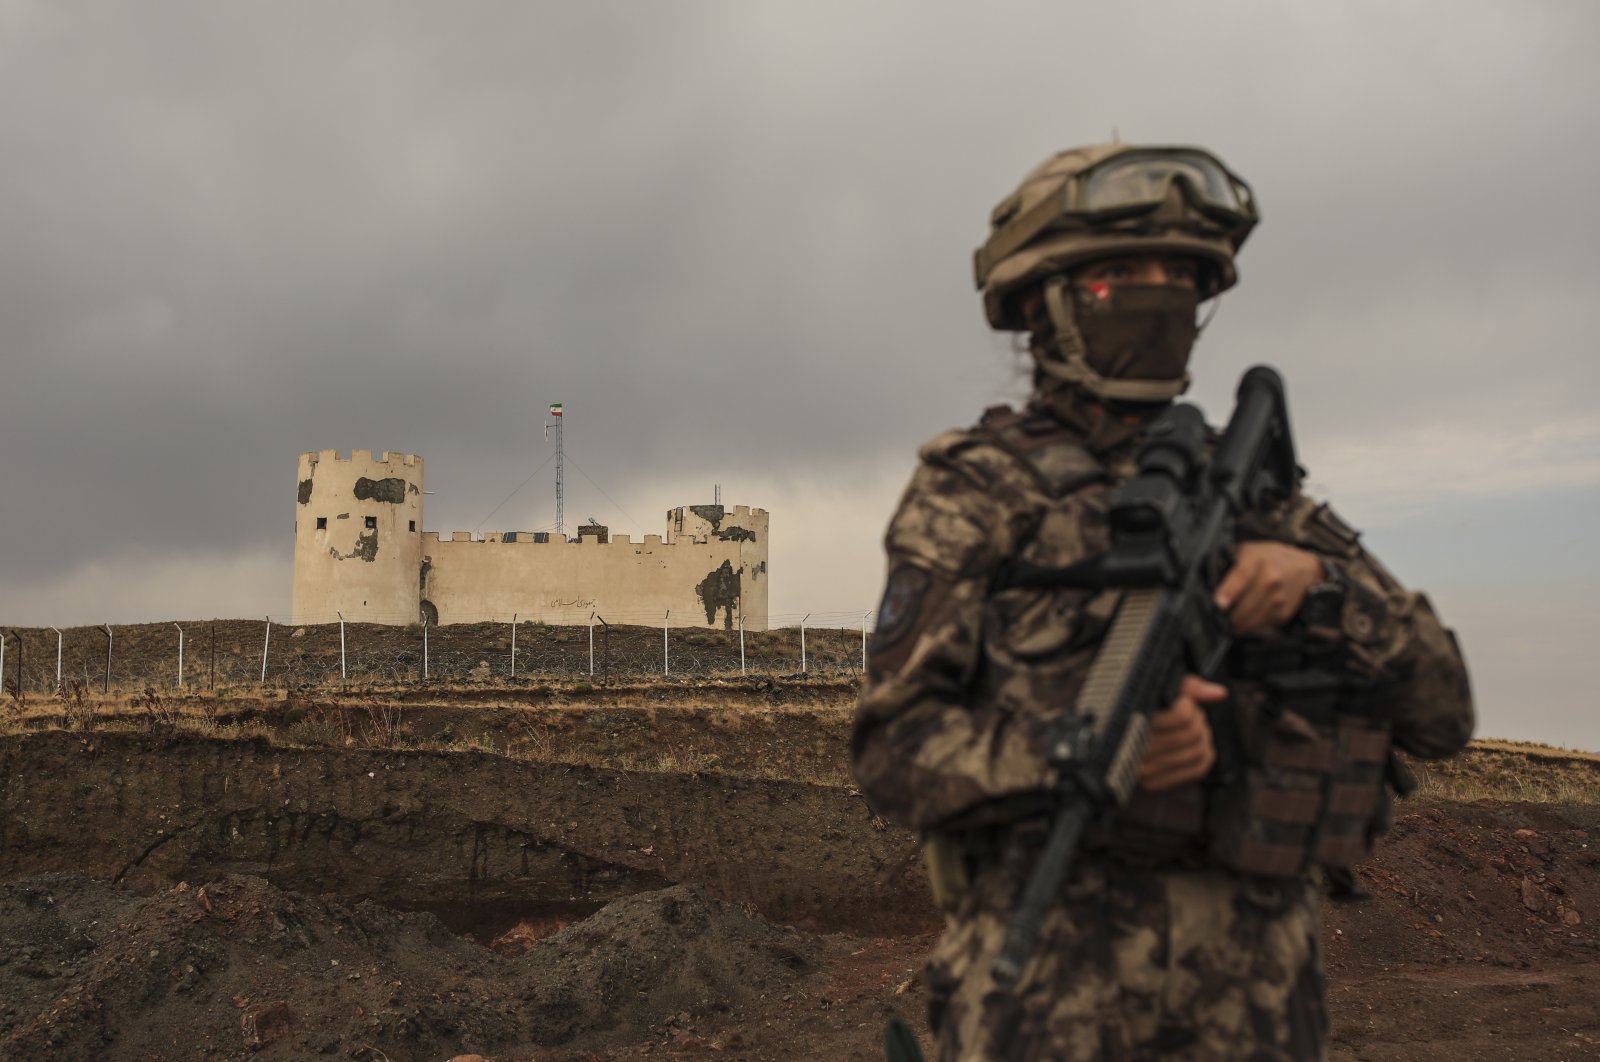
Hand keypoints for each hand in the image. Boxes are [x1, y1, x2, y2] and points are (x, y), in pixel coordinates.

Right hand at [1138, 675, 1224, 791]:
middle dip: (1198, 719)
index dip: (1189, 703)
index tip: (1181, 700)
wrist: (1108, 742)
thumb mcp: (1155, 689)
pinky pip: (1196, 770)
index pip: (1181, 715)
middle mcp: (1134, 748)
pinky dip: (1206, 755)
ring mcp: (1142, 769)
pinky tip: (1199, 745)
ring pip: (1197, 751)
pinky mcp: (1152, 783)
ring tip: (1192, 727)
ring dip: (1202, 736)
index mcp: (1130, 719)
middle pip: (1192, 733)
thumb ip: (1187, 687)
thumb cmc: (1136, 709)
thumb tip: (1219, 693)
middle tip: (1190, 713)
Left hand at [1214, 541, 1325, 635]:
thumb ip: (1228, 565)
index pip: (1242, 576)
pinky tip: (1245, 624)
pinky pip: (1263, 627)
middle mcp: (1271, 578)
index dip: (1230, 591)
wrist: (1302, 567)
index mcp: (1256, 559)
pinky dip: (1251, 629)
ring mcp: (1280, 597)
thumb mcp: (1246, 551)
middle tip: (1217, 620)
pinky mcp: (1284, 612)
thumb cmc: (1266, 558)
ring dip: (1238, 627)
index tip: (1219, 604)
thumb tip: (1206, 584)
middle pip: (1246, 605)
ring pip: (1253, 621)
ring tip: (1229, 626)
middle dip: (1228, 617)